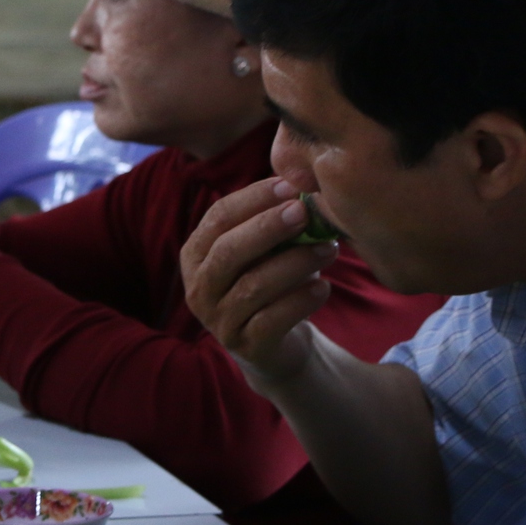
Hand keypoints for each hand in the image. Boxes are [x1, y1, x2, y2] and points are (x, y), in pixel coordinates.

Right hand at [181, 177, 339, 387]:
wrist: (274, 344)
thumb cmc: (269, 281)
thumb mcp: (263, 249)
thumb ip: (272, 218)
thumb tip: (301, 177)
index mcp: (196, 254)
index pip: (218, 217)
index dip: (253, 199)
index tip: (289, 185)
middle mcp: (199, 288)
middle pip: (228, 251)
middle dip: (267, 227)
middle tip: (304, 212)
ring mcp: (219, 320)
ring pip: (252, 286)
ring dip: (294, 263)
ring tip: (329, 250)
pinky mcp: (245, 346)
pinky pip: (271, 321)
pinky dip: (300, 301)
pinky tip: (323, 288)